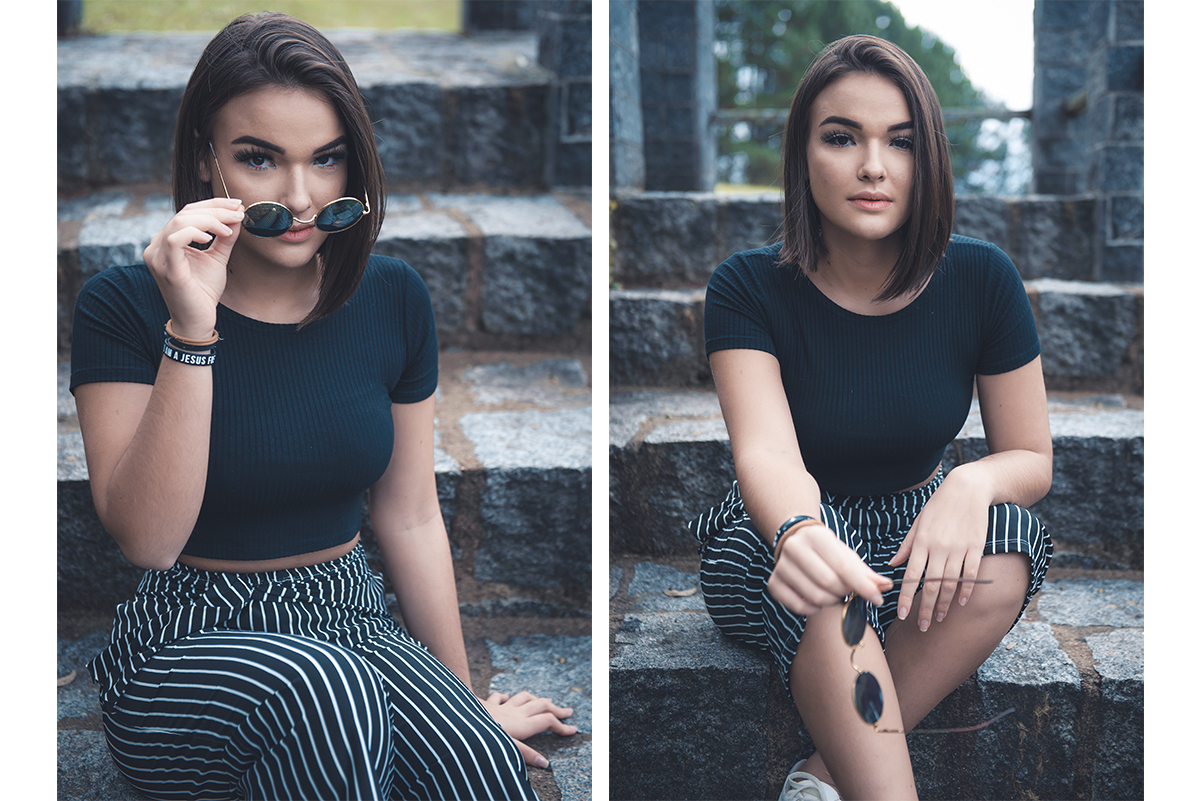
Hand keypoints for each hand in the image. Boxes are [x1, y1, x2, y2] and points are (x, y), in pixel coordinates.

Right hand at [142, 197, 243, 337]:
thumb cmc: (204, 291)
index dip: (213, 204)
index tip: (236, 204)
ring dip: (210, 220)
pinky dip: (195, 233)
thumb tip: (237, 215)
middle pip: (184, 213)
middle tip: (238, 212)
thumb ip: (225, 237)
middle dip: (215, 209)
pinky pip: (175, 239)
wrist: (197, 320)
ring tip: (229, 228)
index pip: (187, 212)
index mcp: (167, 241)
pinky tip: (211, 238)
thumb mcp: (217, 258)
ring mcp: (157, 256)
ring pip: (180, 221)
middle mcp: (156, 246)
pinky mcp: (166, 268)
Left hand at [481, 690, 576, 767]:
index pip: (547, 722)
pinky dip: (507, 696)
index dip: (562, 727)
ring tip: (543, 701)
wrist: (455, 717)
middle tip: (568, 712)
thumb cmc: (480, 736)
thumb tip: (545, 762)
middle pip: (541, 705)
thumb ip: (524, 754)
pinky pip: (500, 696)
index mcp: (521, 724)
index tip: (573, 730)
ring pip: (524, 697)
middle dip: (556, 709)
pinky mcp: (486, 704)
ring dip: (536, 699)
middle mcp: (514, 712)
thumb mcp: (505, 747)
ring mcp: (500, 706)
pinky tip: (508, 697)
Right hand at [767, 521, 891, 616]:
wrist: (796, 541)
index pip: (844, 567)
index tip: (878, 599)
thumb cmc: (826, 551)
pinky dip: (814, 608)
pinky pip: (799, 607)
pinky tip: (818, 599)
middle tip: (848, 591)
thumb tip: (886, 586)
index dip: (864, 587)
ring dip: (831, 601)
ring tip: (833, 593)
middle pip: (829, 584)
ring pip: (815, 597)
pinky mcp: (774, 583)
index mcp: (816, 536)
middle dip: (845, 593)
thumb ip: (866, 572)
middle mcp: (795, 548)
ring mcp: (781, 566)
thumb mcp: (847, 555)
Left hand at [889, 469, 989, 630]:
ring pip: (950, 583)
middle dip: (924, 609)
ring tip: (938, 618)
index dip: (906, 597)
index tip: (902, 615)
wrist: (968, 489)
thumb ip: (906, 546)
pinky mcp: (976, 547)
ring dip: (944, 604)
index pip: (911, 576)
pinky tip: (961, 603)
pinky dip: (966, 590)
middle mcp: (939, 548)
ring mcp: (958, 549)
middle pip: (931, 585)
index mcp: (922, 542)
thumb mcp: (918, 523)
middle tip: (922, 626)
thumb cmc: (939, 506)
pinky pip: (971, 574)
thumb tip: (892, 565)